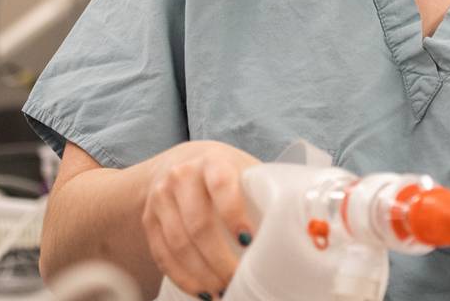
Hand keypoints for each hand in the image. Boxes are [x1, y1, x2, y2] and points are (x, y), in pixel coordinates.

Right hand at [141, 141, 261, 297]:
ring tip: (222, 290)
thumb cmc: (226, 173)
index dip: (234, 215)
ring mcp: (161, 198)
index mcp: (212, 161)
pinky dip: (182, 277)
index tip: (248, 241)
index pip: (221, 185)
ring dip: (202, 274)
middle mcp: (181, 176)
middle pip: (198, 224)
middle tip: (238, 279)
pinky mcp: (149, 219)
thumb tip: (300, 229)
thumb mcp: (244, 171)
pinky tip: (201, 290)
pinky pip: (162, 254)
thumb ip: (263, 193)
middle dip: (219, 258)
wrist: (183, 162)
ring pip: (178, 243)